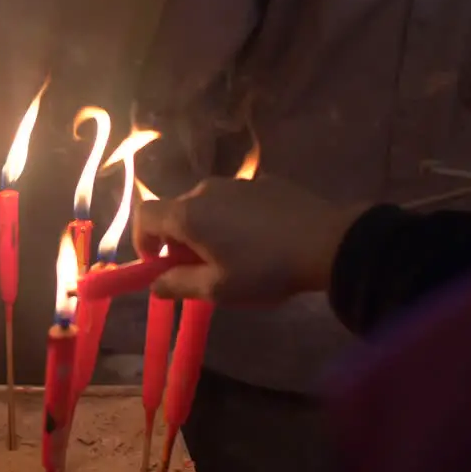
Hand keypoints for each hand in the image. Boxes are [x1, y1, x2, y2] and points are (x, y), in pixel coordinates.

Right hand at [132, 176, 367, 304]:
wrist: (327, 242)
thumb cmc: (264, 269)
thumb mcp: (218, 289)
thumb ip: (179, 285)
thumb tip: (155, 285)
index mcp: (189, 214)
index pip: (145, 215)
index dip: (143, 239)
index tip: (158, 264)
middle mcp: (206, 190)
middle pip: (177, 211)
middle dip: (178, 240)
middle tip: (199, 269)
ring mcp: (238, 182)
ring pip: (208, 205)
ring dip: (208, 228)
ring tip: (234, 256)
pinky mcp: (266, 182)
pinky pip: (236, 200)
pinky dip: (235, 218)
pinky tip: (261, 240)